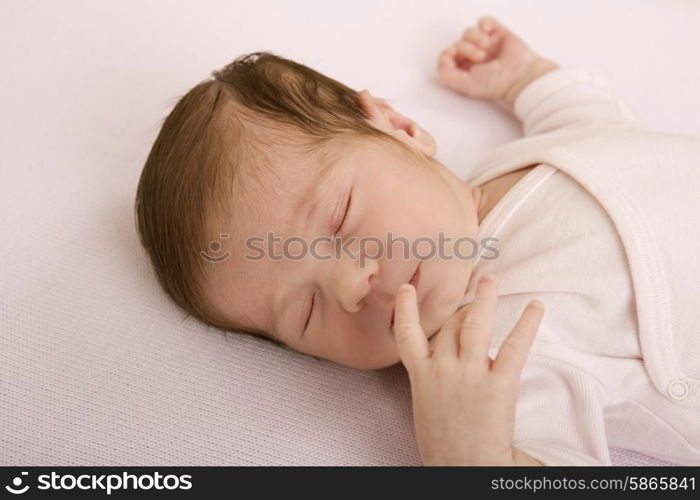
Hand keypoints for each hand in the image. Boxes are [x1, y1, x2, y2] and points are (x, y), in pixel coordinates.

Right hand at [392, 273, 543, 465]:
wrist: (462, 467)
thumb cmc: (442, 441)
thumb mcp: (425, 404)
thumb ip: (432, 375)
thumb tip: (446, 353)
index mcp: (421, 376)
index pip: (407, 333)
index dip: (406, 307)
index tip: (408, 288)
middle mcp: (442, 369)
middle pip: (450, 324)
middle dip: (463, 304)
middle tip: (476, 285)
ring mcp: (469, 375)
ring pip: (475, 325)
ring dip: (484, 298)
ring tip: (492, 279)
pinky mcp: (498, 385)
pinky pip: (514, 347)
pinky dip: (526, 324)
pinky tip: (535, 307)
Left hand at [437, 16, 557, 106]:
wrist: (520, 76)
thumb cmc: (496, 84)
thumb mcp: (465, 85)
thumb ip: (447, 75)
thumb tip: (443, 57)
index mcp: (463, 70)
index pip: (446, 56)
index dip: (448, 54)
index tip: (455, 56)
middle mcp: (472, 57)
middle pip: (457, 43)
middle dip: (466, 49)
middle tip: (480, 59)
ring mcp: (485, 44)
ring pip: (468, 32)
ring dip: (476, 38)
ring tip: (487, 47)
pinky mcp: (497, 33)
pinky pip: (484, 21)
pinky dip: (484, 24)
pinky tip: (489, 32)